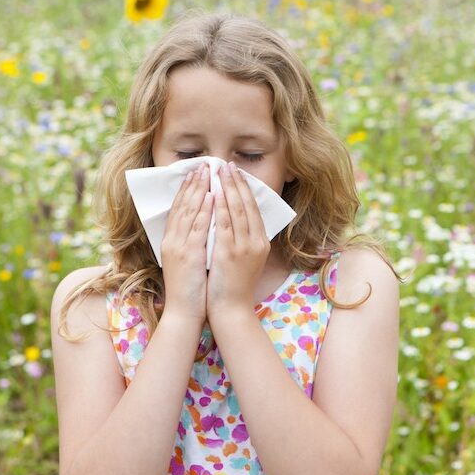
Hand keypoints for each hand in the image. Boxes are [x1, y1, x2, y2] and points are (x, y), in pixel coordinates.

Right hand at [160, 162, 212, 321]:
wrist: (183, 313)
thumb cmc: (190, 290)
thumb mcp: (188, 262)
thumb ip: (192, 244)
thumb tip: (205, 227)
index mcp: (171, 242)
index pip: (178, 209)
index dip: (187, 189)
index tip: (196, 173)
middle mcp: (172, 240)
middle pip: (182, 205)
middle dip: (193, 183)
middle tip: (202, 164)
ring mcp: (179, 247)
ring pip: (188, 211)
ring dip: (199, 189)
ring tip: (207, 171)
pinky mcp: (188, 255)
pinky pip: (198, 228)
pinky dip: (204, 210)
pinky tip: (212, 195)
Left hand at [206, 161, 270, 318]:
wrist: (231, 310)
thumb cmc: (234, 286)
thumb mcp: (246, 259)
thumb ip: (244, 239)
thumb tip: (236, 217)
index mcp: (261, 242)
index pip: (253, 208)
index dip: (244, 188)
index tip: (235, 172)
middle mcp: (256, 242)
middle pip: (246, 205)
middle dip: (236, 182)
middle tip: (227, 165)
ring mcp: (244, 247)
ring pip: (236, 210)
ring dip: (227, 189)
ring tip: (218, 172)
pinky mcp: (230, 253)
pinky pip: (224, 224)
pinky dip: (219, 207)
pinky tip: (213, 193)